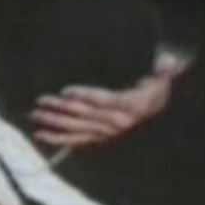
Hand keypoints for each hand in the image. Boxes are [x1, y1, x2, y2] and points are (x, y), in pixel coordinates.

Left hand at [28, 65, 178, 147]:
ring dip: (55, 122)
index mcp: (130, 106)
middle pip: (85, 115)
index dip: (86, 96)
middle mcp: (117, 123)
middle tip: (40, 102)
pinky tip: (41, 135)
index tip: (66, 92)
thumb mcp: (161, 75)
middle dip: (61, 109)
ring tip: (35, 115)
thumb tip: (168, 64)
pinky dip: (58, 138)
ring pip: (77, 127)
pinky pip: (75, 140)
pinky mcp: (96, 137)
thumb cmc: (152, 86)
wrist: (154, 106)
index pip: (105, 101)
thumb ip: (164, 70)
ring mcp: (105, 132)